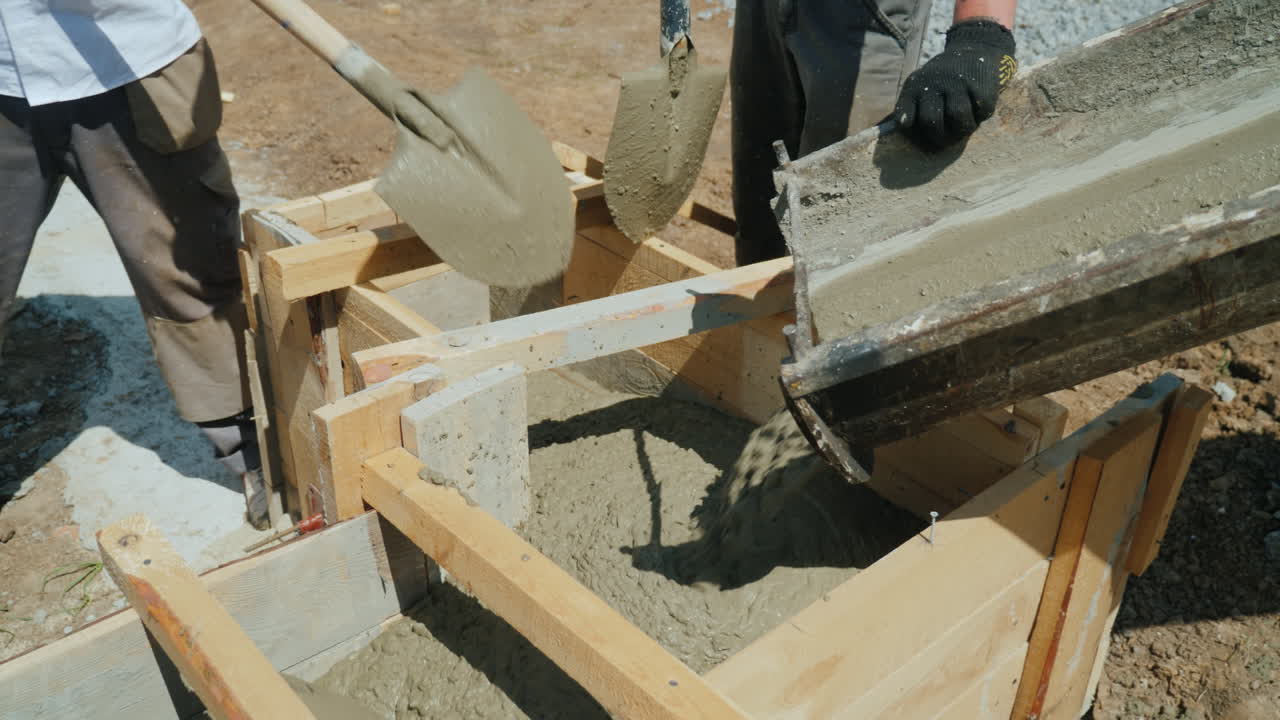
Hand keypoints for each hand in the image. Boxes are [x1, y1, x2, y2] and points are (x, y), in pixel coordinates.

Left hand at [894, 19, 1016, 149]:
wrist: (972, 50)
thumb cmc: (940, 80)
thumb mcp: (920, 86)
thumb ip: (910, 107)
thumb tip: (904, 126)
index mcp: (915, 87)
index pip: (905, 113)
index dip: (907, 125)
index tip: (912, 128)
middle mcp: (935, 83)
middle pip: (932, 121)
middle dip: (939, 138)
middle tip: (946, 141)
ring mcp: (958, 83)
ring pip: (958, 118)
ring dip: (962, 131)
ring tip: (963, 129)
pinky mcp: (981, 85)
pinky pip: (982, 112)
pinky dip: (980, 117)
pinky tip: (977, 112)